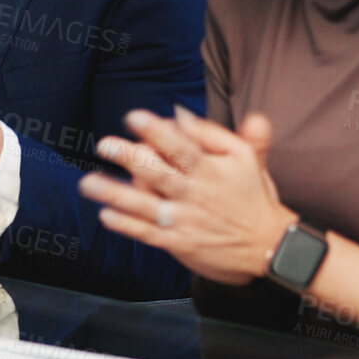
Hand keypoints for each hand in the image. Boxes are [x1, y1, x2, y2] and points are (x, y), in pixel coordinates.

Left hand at [78, 108, 297, 285]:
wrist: (270, 246)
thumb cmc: (255, 196)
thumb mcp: (246, 157)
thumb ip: (215, 133)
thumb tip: (180, 113)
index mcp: (210, 170)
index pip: (180, 147)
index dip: (157, 131)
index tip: (134, 117)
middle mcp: (194, 195)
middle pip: (157, 174)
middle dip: (130, 158)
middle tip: (105, 144)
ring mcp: (185, 221)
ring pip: (145, 206)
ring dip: (115, 195)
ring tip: (88, 183)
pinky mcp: (180, 244)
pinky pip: (149, 234)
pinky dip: (127, 226)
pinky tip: (106, 215)